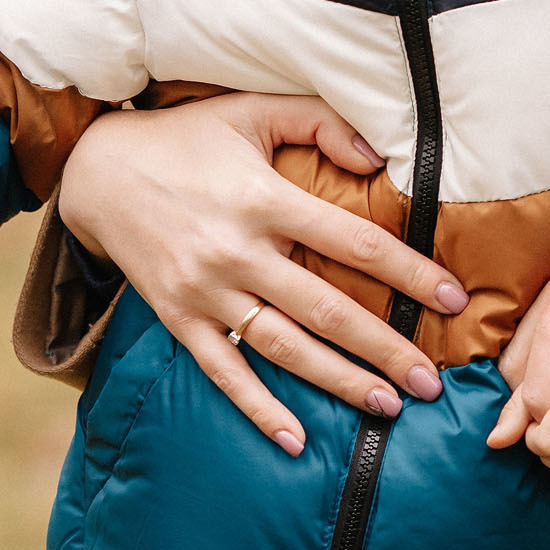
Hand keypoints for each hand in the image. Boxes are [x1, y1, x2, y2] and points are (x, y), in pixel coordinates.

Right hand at [55, 93, 470, 456]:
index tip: (452, 297)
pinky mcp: (176, 317)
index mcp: (264, 198)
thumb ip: (319, 121)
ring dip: (337, 382)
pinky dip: (257, 408)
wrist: (97, 171)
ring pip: (283, 347)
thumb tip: (377, 155)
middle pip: (326, 309)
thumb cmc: (186, 137)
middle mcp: (237, 251)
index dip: (407, 271)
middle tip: (431, 381)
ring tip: (387, 407)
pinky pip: (222, 370)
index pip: (352, 242)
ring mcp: (205, 290)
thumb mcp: (251, 110)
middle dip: (385, 348)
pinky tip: (295, 439)